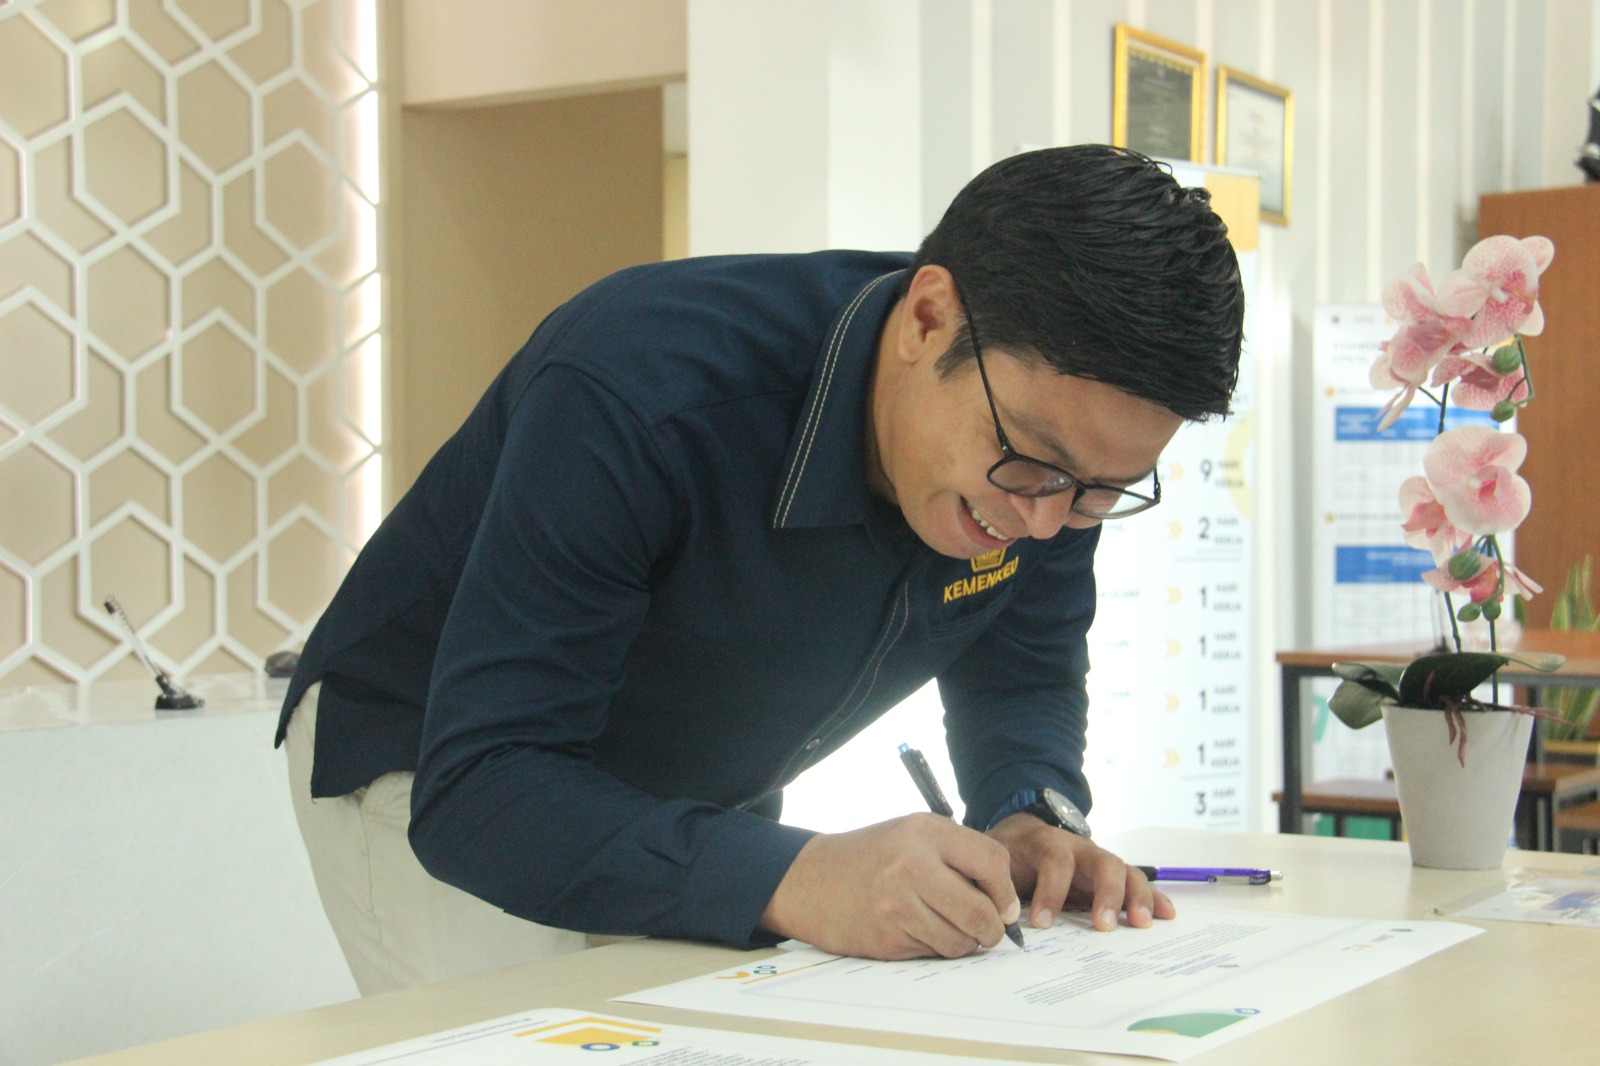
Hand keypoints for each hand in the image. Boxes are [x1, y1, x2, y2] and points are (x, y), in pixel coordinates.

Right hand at [759, 813, 1022, 959]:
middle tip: (990, 931)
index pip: (992, 861)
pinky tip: (922, 932)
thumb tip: (1006, 904)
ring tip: (952, 930)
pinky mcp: (886, 935)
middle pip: (981, 911)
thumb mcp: (913, 835)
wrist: (811, 879)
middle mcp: (912, 864)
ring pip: (960, 940)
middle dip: (993, 929)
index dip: (1005, 890)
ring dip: (965, 943)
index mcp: (925, 831)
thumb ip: (960, 856)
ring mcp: (897, 903)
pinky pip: (933, 952)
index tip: (1003, 904)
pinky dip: (936, 948)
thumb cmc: (871, 856)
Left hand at [987, 813, 1175, 931]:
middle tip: (1103, 926)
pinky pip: (1136, 882)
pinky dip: (1153, 898)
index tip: (1041, 923)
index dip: (1050, 891)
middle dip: (1106, 894)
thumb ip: (998, 884)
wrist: (1022, 835)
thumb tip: (994, 918)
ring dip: (1136, 898)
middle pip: (1102, 862)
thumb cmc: (1010, 855)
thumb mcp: (997, 862)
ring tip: (1142, 924)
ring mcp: (1098, 860)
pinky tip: (1168, 915)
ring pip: (1125, 871)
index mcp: (1047, 843)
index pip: (1055, 860)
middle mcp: (1080, 848)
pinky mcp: (1111, 876)